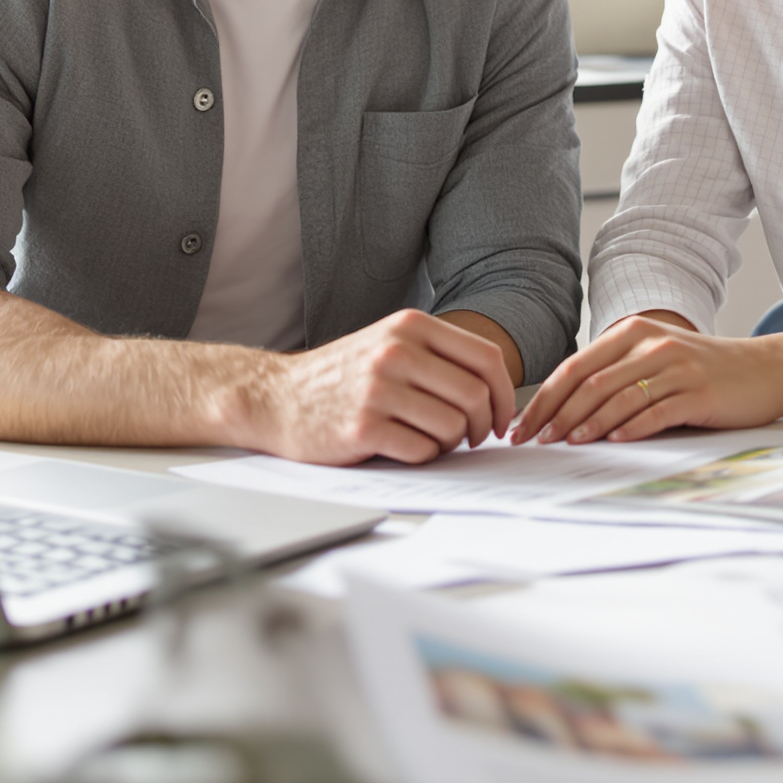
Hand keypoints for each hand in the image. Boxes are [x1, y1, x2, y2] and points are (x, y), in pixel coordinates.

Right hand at [232, 309, 515, 465]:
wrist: (276, 397)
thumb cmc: (342, 375)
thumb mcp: (390, 343)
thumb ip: (439, 356)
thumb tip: (497, 390)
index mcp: (410, 326)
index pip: (487, 359)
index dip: (505, 394)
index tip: (501, 415)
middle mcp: (396, 352)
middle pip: (475, 395)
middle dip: (484, 425)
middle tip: (474, 437)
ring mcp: (378, 390)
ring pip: (452, 426)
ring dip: (452, 443)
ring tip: (433, 439)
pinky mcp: (363, 428)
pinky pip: (422, 451)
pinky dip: (424, 456)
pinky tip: (406, 448)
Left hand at [509, 311, 782, 445]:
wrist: (768, 370)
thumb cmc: (706, 371)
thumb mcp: (657, 360)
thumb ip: (617, 375)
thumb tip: (564, 410)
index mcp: (633, 334)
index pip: (574, 368)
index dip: (543, 399)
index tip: (520, 426)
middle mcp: (651, 345)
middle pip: (589, 383)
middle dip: (554, 415)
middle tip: (532, 441)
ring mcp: (676, 367)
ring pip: (618, 397)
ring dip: (586, 424)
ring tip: (564, 444)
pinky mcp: (698, 393)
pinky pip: (656, 412)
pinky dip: (630, 429)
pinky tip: (611, 443)